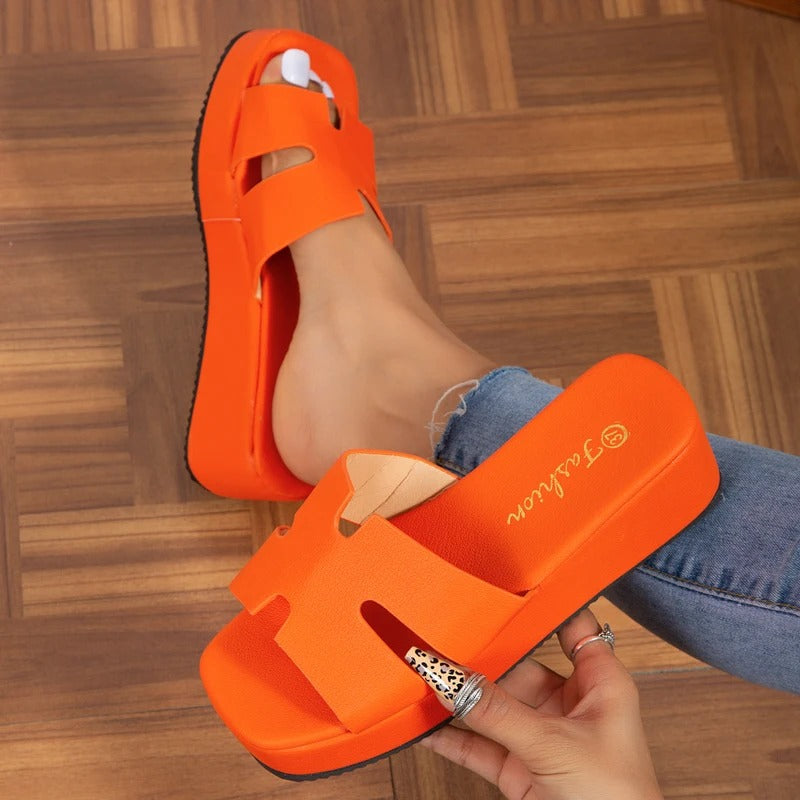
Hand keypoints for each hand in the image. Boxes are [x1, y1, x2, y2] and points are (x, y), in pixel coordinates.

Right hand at [411, 609, 663, 799]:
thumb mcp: (552, 745)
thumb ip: (496, 711)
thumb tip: (449, 678)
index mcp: (601, 684)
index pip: (571, 628)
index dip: (542, 608)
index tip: (505, 589)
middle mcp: (572, 706)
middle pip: (520, 667)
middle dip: (485, 659)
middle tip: (446, 637)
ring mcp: (544, 739)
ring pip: (496, 707)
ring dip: (462, 698)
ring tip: (425, 676)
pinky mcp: (522, 771)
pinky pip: (480, 745)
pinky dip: (453, 737)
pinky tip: (425, 724)